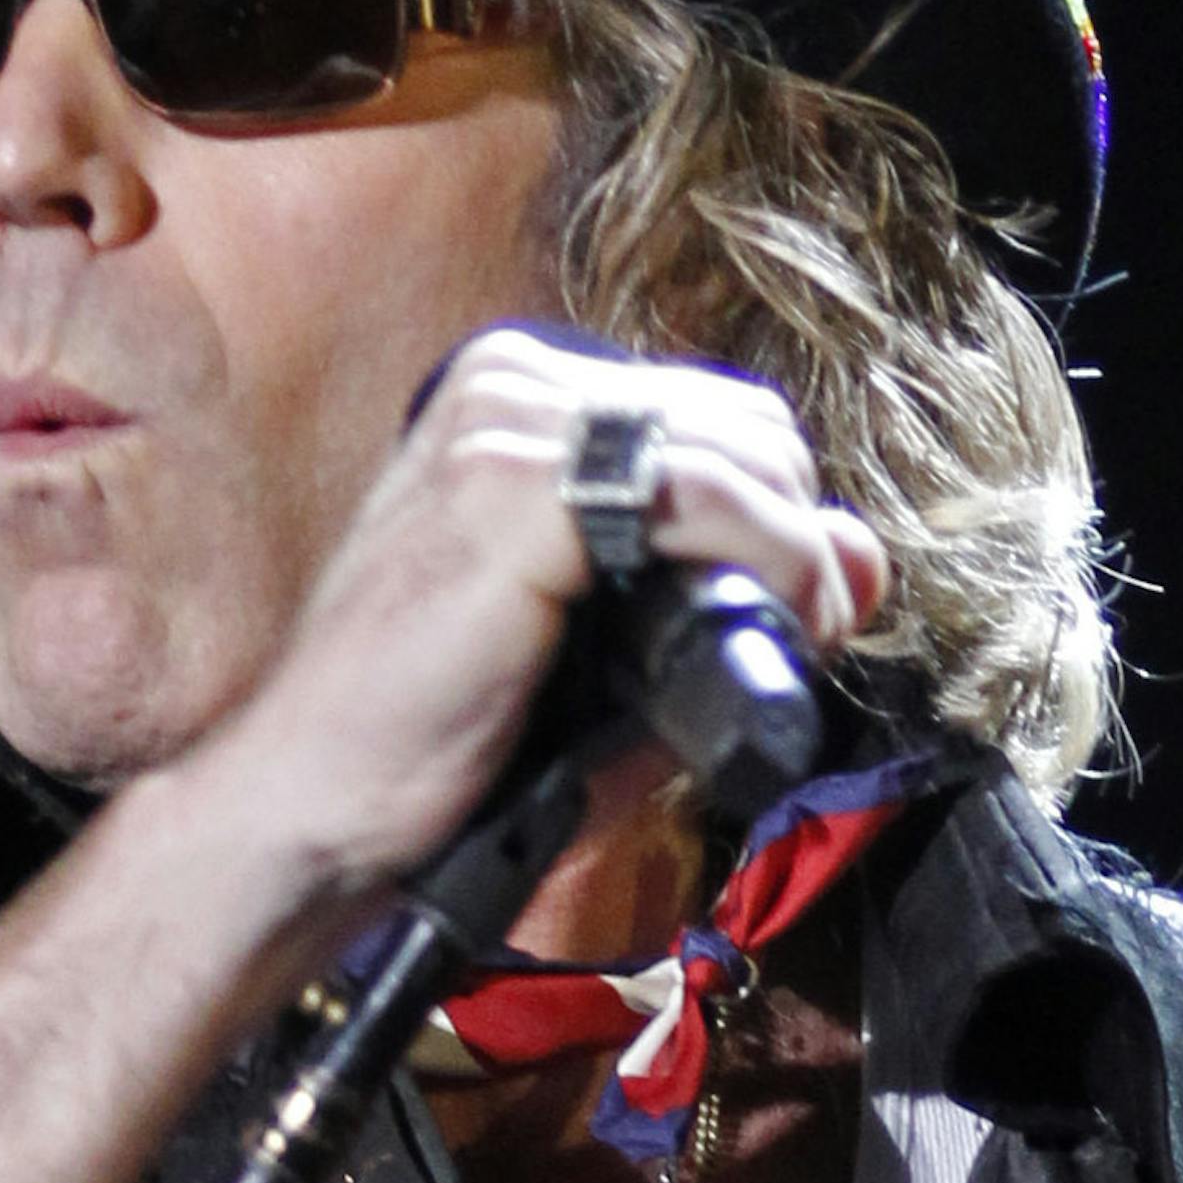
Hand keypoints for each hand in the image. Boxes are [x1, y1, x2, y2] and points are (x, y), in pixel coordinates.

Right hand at [201, 326, 888, 894]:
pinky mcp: (510, 487)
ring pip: (739, 451)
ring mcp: (504, 423)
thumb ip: (735, 588)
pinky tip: (754, 631)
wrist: (318, 801)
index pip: (717, 414)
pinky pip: (699, 492)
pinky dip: (763, 562)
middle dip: (795, 534)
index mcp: (518, 397)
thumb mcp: (616, 647)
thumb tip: (865, 550)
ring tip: (782, 646)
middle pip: (746, 423)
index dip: (777, 513)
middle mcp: (509, 380)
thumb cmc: (451, 732)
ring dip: (792, 557)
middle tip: (792, 639)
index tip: (788, 613)